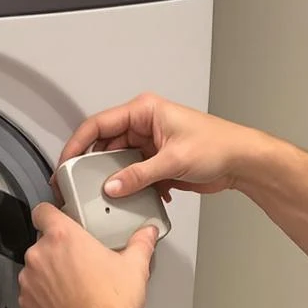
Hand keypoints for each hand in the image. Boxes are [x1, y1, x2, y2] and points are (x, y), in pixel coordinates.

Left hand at [18, 202, 157, 307]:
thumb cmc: (110, 305)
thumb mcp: (134, 267)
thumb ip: (140, 244)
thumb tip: (147, 234)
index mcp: (62, 238)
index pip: (42, 212)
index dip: (50, 215)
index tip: (57, 221)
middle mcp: (39, 257)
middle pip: (42, 245)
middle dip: (57, 254)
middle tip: (79, 266)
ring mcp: (29, 283)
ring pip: (35, 273)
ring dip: (49, 278)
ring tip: (74, 291)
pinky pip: (32, 299)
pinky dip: (44, 302)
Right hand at [61, 93, 262, 198]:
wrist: (242, 162)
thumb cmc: (218, 145)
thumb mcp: (173, 160)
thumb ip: (138, 175)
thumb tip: (112, 186)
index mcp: (144, 111)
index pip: (99, 124)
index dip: (78, 144)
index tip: (66, 163)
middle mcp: (144, 125)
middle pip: (105, 146)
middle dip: (95, 168)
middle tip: (80, 185)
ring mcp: (150, 144)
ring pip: (119, 164)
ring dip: (116, 181)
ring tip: (110, 196)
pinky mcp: (157, 162)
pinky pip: (133, 175)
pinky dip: (133, 188)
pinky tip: (139, 197)